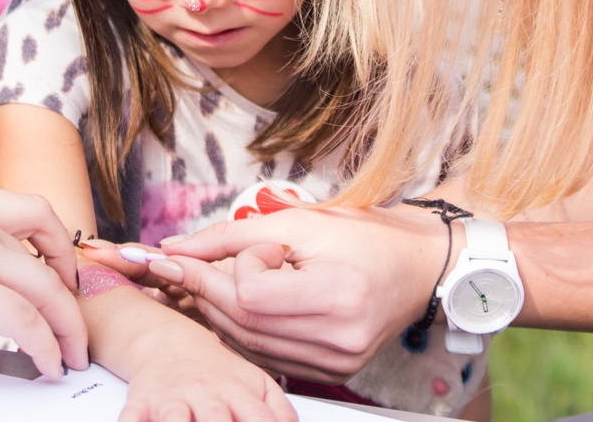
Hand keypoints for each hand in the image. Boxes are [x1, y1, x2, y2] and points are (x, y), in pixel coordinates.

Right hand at [0, 189, 86, 377]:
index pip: (35, 210)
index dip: (61, 245)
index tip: (63, 276)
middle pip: (50, 260)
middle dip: (71, 301)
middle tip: (77, 330)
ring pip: (47, 292)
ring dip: (67, 330)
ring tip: (71, 357)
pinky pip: (26, 321)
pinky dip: (46, 346)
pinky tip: (47, 363)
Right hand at [119, 322, 297, 421]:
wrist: (169, 340)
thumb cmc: (219, 371)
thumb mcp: (257, 383)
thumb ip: (280, 410)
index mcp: (238, 392)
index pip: (258, 419)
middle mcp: (206, 396)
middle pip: (215, 420)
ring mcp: (173, 398)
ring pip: (174, 419)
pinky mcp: (142, 400)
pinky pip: (132, 416)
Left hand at [149, 205, 452, 383]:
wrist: (418, 267)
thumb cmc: (366, 236)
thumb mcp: (300, 221)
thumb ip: (231, 235)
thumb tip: (174, 248)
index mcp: (338, 296)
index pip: (251, 295)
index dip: (231, 268)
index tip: (239, 248)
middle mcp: (339, 340)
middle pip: (244, 323)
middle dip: (206, 289)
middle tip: (188, 263)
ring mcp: (336, 363)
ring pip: (249, 344)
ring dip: (220, 310)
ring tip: (217, 277)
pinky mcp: (332, 372)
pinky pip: (267, 355)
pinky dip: (244, 329)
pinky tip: (243, 302)